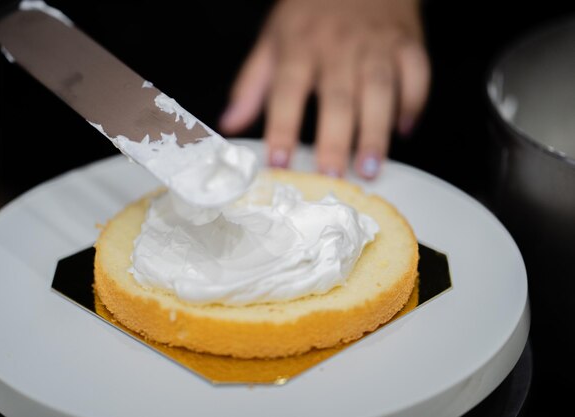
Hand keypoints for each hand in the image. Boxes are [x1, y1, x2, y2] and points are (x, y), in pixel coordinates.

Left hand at [219, 0, 429, 178]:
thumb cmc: (310, 12)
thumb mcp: (272, 40)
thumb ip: (251, 84)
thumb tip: (230, 123)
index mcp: (299, 47)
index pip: (286, 91)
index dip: (282, 128)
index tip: (278, 163)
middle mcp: (338, 47)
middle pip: (338, 98)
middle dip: (334, 140)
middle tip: (331, 177)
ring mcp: (376, 44)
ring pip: (379, 90)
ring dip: (375, 131)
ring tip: (368, 168)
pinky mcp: (407, 42)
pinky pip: (417, 73)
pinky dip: (413, 103)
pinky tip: (404, 130)